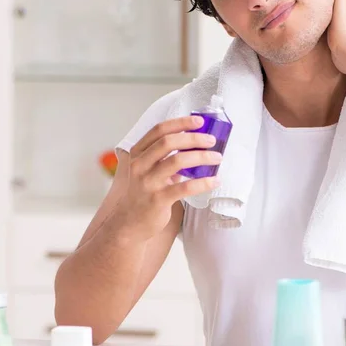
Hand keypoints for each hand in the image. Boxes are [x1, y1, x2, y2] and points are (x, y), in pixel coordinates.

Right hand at [113, 115, 221, 241]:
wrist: (128, 223)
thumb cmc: (143, 193)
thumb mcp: (147, 170)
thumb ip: (164, 157)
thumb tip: (195, 143)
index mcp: (138, 154)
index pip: (159, 130)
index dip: (181, 123)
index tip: (199, 121)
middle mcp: (140, 165)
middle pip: (169, 142)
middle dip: (194, 138)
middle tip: (211, 140)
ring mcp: (148, 182)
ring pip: (177, 161)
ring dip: (201, 157)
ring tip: (217, 157)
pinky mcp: (158, 200)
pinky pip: (185, 187)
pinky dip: (203, 182)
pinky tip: (215, 180)